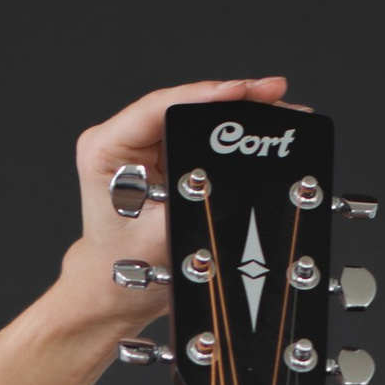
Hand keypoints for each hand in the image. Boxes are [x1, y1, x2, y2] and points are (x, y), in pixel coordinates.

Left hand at [51, 77, 291, 328]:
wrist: (115, 292)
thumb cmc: (123, 268)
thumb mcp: (160, 236)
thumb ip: (192, 202)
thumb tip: (232, 176)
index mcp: (106, 149)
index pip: (159, 107)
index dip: (205, 96)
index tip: (242, 91)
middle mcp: (123, 139)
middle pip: (183, 105)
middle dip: (232, 99)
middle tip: (274, 93)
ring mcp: (144, 146)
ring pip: (196, 116)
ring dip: (237, 113)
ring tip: (278, 108)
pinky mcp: (163, 156)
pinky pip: (201, 134)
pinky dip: (231, 133)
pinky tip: (263, 126)